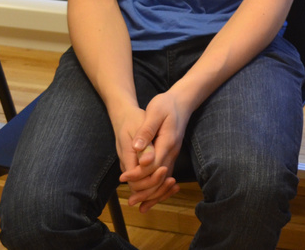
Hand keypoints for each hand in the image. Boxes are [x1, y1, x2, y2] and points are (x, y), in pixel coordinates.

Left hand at [117, 91, 188, 210]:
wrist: (182, 101)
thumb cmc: (166, 104)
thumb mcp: (155, 112)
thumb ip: (146, 131)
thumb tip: (138, 148)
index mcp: (167, 142)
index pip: (152, 165)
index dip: (137, 174)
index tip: (122, 177)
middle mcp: (172, 151)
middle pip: (159, 177)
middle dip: (144, 190)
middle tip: (130, 200)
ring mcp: (173, 154)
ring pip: (164, 179)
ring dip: (151, 193)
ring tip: (137, 203)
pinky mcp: (171, 155)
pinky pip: (166, 176)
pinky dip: (158, 188)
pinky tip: (149, 196)